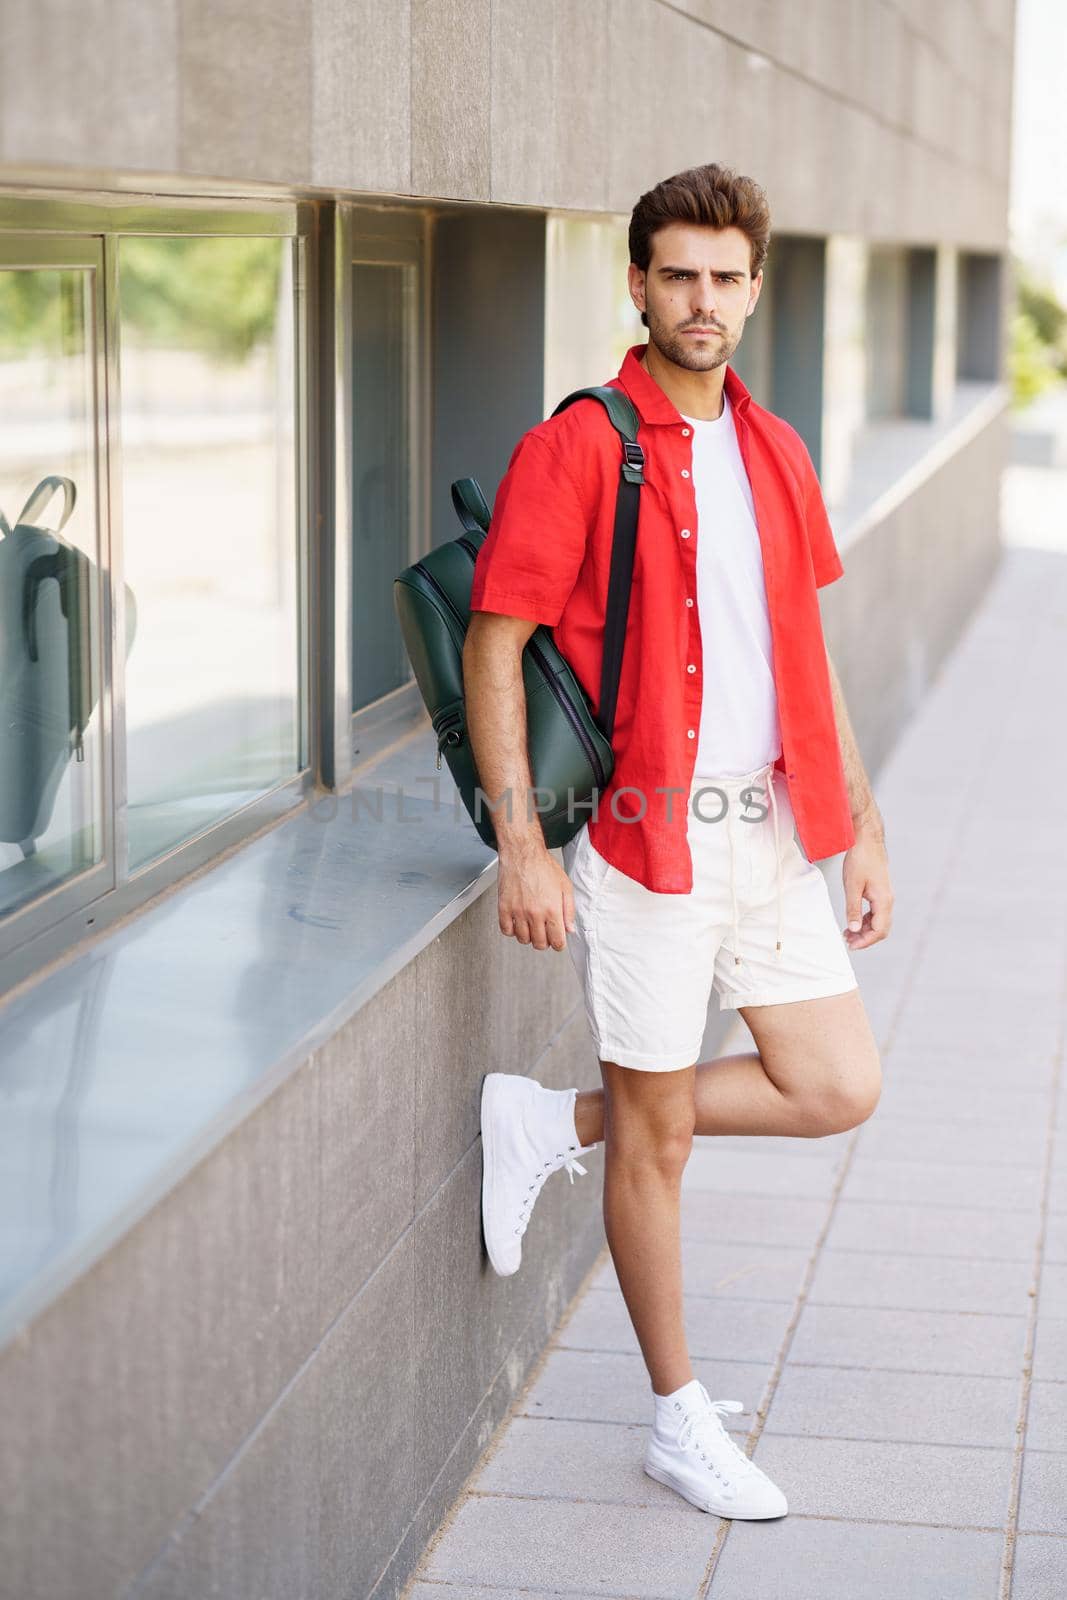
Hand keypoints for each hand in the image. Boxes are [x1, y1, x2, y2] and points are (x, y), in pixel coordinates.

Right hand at [497, 840, 576, 950]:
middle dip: (545, 942)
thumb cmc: (543, 866)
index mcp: (552, 909)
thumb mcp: (565, 886)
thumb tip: (569, 929)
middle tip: (545, 932)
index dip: (559, 944)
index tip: (558, 941)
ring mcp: (518, 912)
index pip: (557, 941)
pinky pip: (506, 931)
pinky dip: (512, 931)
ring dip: (529, 936)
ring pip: (523, 939)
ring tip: (531, 926)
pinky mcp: (504, 908)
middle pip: (540, 944)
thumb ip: (569, 910)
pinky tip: (517, 922)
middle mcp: (535, 913)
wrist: (522, 853)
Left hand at [842, 825, 892, 950]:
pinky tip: (853, 922)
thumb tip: (854, 930)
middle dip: (865, 938)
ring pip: (878, 921)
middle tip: (847, 942)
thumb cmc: (859, 859)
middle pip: (881, 928)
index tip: (851, 945)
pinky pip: (875, 912)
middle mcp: (888, 900)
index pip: (879, 930)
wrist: (866, 839)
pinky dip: (865, 920)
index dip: (866, 941)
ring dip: (864, 930)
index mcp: (884, 900)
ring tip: (847, 934)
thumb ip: (853, 909)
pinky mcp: (880, 891)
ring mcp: (885, 896)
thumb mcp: (852, 886)